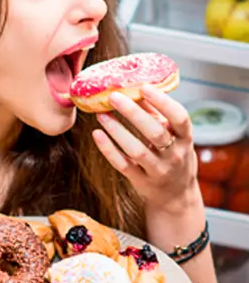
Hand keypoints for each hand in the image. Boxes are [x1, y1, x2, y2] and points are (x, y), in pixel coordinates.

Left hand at [92, 85, 201, 215]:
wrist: (176, 195)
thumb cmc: (173, 156)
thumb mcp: (173, 136)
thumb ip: (157, 115)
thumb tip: (137, 89)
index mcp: (185, 139)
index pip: (179, 118)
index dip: (163, 102)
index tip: (145, 87)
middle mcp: (174, 155)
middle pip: (154, 132)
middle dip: (133, 113)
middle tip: (114, 97)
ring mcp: (158, 170)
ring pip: (136, 150)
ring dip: (117, 130)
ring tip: (101, 114)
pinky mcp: (141, 181)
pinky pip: (123, 165)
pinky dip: (109, 150)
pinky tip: (97, 134)